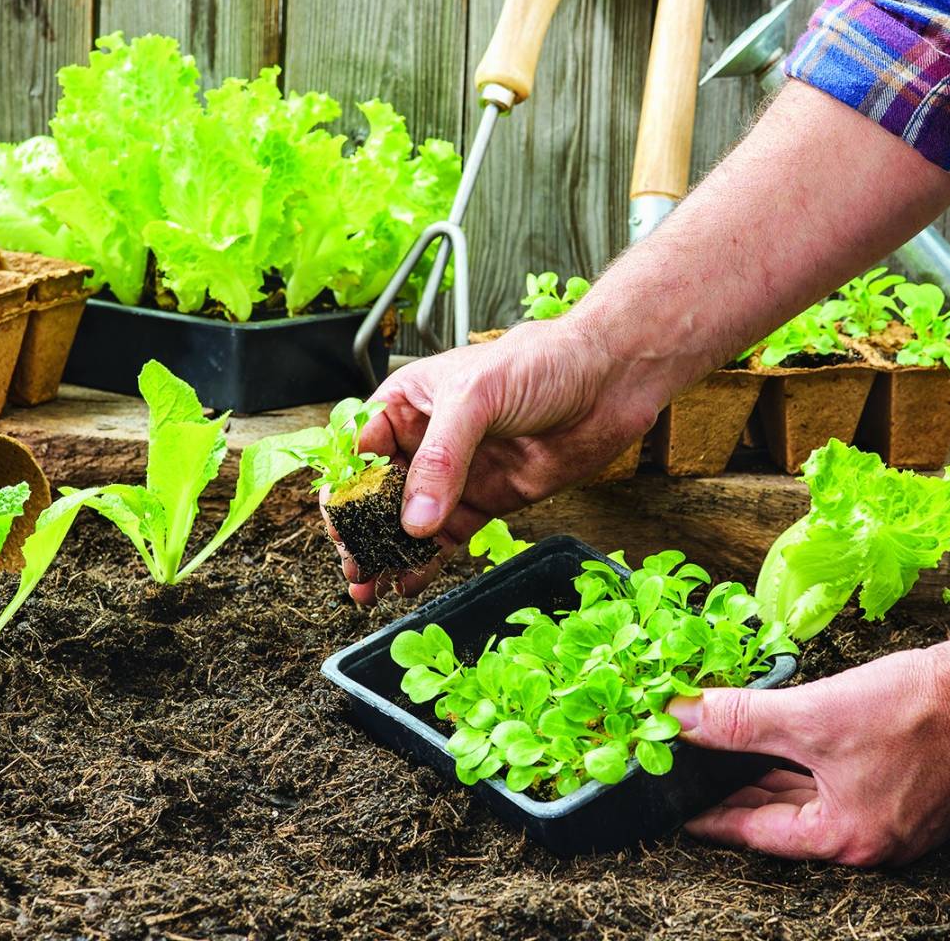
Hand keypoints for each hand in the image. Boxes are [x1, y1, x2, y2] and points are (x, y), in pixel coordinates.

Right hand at [330, 317, 663, 602]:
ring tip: (369, 586)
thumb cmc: (541, 363)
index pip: (359, 451)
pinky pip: (446, 539)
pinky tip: (407, 583)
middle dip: (360, 532)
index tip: (340, 526)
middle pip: (377, 495)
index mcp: (408, 403)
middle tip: (353, 566)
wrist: (609, 381)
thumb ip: (442, 458)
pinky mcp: (486, 501)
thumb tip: (414, 519)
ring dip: (387, 554)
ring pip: (408, 523)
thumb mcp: (477, 397)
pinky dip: (425, 563)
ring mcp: (456, 475)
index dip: (344, 489)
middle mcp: (425, 441)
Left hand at [667, 636, 949, 865]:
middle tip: (697, 777)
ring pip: (818, 801)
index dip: (713, 816)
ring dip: (776, 778)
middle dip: (741, 795)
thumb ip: (741, 721)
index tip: (678, 808)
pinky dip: (812, 768)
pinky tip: (790, 744)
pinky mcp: (916, 792)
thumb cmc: (916, 708)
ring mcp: (900, 821)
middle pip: (787, 820)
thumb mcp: (812, 715)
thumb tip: (681, 718)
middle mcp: (875, 842)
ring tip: (731, 759)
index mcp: (847, 839)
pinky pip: (846, 787)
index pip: (758, 833)